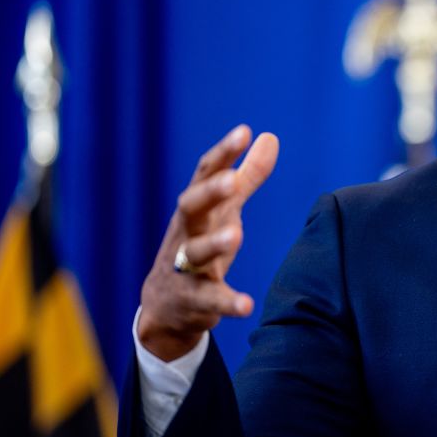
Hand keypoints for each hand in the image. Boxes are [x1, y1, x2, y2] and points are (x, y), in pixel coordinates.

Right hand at [138, 125, 279, 360]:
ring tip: (235, 236)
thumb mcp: (224, 210)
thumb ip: (248, 177)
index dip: (223, 153)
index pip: (205, 175)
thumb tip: (269, 137)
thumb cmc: (197, 246)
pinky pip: (209, 300)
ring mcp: (183, 267)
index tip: (243, 131)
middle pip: (190, 207)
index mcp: (196, 208)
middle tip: (231, 181)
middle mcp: (185, 233)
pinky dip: (227, 302)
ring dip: (213, 243)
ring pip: (193, 253)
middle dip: (209, 193)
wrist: (166, 305)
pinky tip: (247, 305)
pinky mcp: (191, 300)